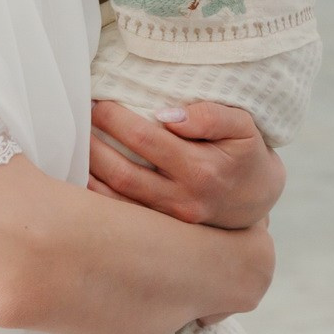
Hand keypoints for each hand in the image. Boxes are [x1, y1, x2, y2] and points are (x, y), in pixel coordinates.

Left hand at [86, 101, 285, 229]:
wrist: (258, 198)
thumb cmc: (247, 153)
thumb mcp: (243, 126)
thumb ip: (210, 115)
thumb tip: (167, 114)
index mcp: (202, 169)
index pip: (146, 139)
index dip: (116, 119)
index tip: (98, 102)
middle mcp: (183, 198)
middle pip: (123, 172)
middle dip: (94, 144)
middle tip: (79, 120)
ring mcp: (170, 220)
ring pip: (115, 200)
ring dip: (89, 172)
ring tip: (75, 145)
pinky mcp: (161, 231)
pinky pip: (121, 215)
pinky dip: (97, 197)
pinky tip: (84, 176)